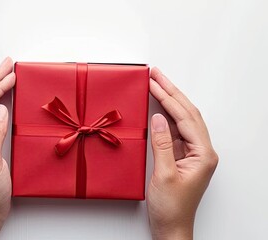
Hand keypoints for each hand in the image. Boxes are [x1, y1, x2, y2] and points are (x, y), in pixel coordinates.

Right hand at [147, 68, 218, 239]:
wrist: (171, 227)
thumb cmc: (171, 208)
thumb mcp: (164, 175)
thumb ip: (162, 145)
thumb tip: (158, 118)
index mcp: (203, 154)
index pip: (186, 117)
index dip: (169, 98)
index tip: (154, 82)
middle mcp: (202, 151)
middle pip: (187, 113)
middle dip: (171, 92)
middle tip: (155, 74)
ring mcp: (192, 153)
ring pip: (182, 120)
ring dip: (168, 101)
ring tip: (155, 84)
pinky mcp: (182, 157)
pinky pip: (174, 131)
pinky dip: (164, 117)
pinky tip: (156, 108)